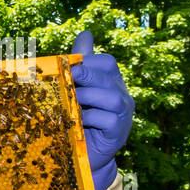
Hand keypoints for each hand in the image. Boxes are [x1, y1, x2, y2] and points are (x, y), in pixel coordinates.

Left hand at [70, 31, 133, 189]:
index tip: (66, 66)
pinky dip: (91, 118)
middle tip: (65, 79)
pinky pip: (108, 120)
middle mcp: (122, 95)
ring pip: (111, 97)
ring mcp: (124, 115)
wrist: (83, 156)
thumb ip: (81, 64)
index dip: (87, 61)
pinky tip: (77, 122)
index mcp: (112, 82)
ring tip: (70, 101)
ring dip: (87, 97)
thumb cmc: (78, 120)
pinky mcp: (119, 133)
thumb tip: (86, 33)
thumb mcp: (77, 90)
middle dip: (85, 75)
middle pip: (108, 76)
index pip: (107, 62)